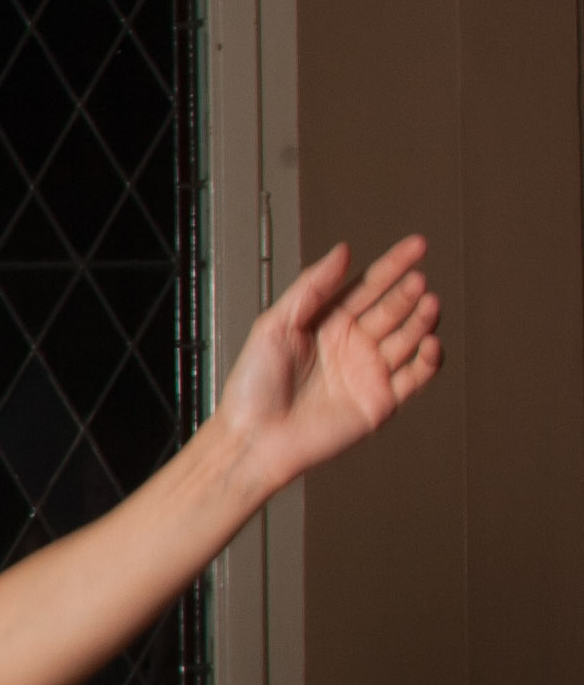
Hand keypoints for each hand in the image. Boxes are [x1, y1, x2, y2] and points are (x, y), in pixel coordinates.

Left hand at [210, 237, 442, 495]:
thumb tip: (342, 251)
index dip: (394, 265)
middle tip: (417, 281)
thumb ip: (311, 287)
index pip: (369, 286)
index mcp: (328, 323)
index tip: (417, 245)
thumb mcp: (274, 325)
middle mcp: (352, 345)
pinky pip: (416, 377)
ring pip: (409, 338)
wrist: (253, 439)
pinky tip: (431, 342)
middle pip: (393, 309)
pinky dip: (429, 360)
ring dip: (422, 319)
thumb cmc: (253, 387)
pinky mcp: (380, 402)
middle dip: (408, 292)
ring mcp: (368, 372)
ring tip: (428, 303)